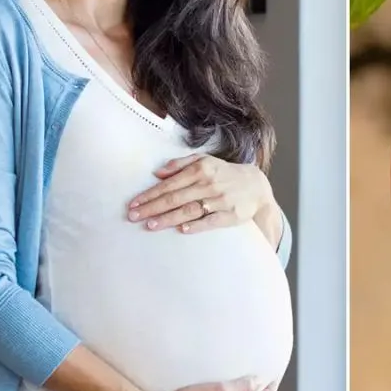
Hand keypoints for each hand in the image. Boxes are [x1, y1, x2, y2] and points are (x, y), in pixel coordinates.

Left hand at [129, 154, 273, 234]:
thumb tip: (158, 172)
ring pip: (190, 210)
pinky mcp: (231, 215)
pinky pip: (211, 221)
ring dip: (169, 218)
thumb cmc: (225, 174)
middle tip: (134, 216)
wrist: (256, 187)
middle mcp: (209, 184)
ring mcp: (221, 200)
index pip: (170, 183)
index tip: (134, 203)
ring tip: (150, 225)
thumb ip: (181, 164)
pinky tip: (182, 229)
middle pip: (176, 198)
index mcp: (201, 169)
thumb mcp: (205, 161)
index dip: (150, 194)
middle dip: (153, 207)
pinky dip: (197, 225)